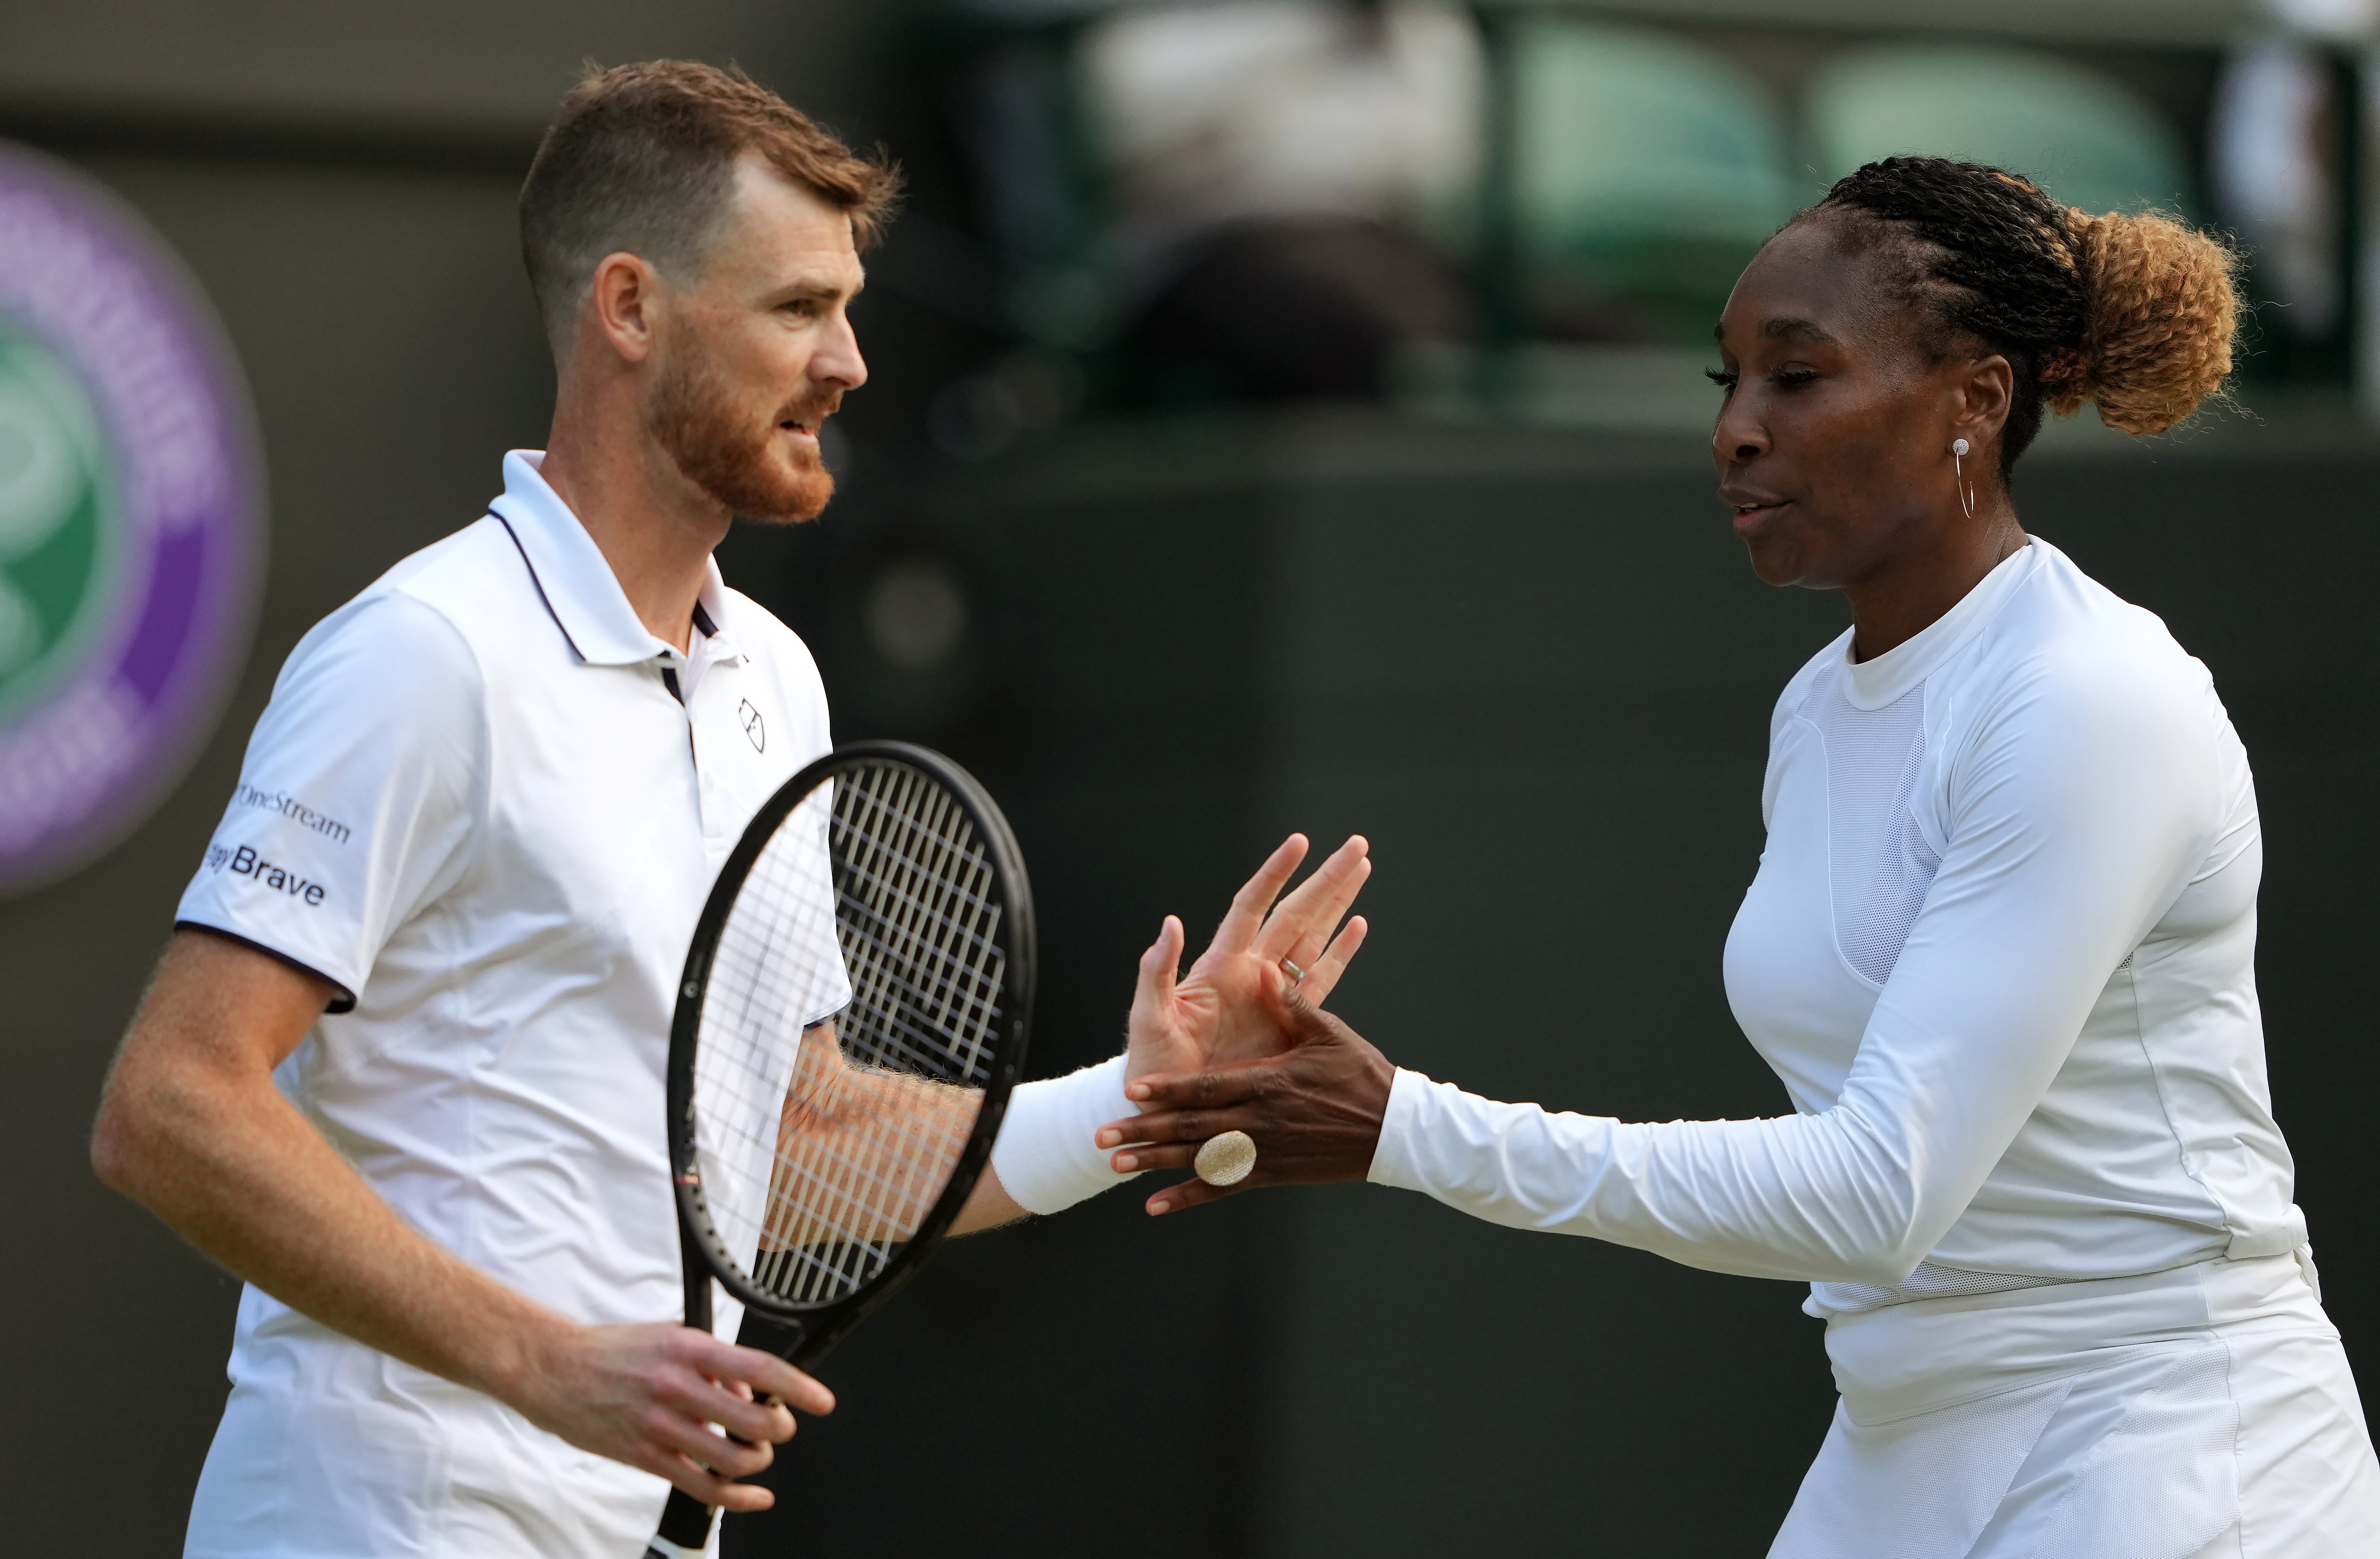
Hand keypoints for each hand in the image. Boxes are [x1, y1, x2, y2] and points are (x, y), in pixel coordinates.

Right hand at [502, 1320, 835, 1511]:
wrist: (553, 1369)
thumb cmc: (615, 1351)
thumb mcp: (670, 1336)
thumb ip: (714, 1361)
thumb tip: (752, 1389)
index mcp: (690, 1349)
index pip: (759, 1369)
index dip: (798, 1388)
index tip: (822, 1401)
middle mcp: (678, 1387)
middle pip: (753, 1422)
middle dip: (779, 1430)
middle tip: (780, 1427)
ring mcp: (660, 1425)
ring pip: (733, 1459)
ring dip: (758, 1462)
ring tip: (757, 1454)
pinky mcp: (644, 1457)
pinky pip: (702, 1486)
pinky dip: (737, 1497)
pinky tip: (754, 1496)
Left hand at [1100, 991, 1394, 1215]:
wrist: (1393, 1130)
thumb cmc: (1361, 1075)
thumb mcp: (1328, 1033)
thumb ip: (1291, 1004)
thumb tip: (1263, 970)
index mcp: (1268, 1083)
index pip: (1207, 1088)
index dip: (1169, 1090)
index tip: (1133, 1090)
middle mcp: (1259, 1121)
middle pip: (1191, 1128)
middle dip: (1144, 1131)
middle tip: (1102, 1136)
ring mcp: (1263, 1152)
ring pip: (1198, 1160)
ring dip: (1155, 1164)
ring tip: (1116, 1166)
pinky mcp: (1271, 1173)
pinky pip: (1222, 1188)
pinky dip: (1188, 1197)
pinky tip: (1156, 1205)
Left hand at [1125, 833, 1370, 1083]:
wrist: (1171, 1107)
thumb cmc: (1153, 1063)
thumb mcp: (1150, 1019)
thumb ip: (1158, 973)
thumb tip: (1170, 924)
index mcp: (1220, 966)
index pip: (1252, 906)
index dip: (1275, 874)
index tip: (1300, 843)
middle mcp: (1249, 972)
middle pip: (1295, 914)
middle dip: (1324, 880)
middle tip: (1354, 845)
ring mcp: (1270, 996)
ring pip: (1313, 937)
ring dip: (1337, 904)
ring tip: (1360, 869)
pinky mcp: (1287, 1023)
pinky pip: (1319, 980)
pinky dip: (1340, 952)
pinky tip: (1357, 925)